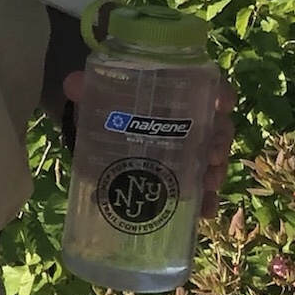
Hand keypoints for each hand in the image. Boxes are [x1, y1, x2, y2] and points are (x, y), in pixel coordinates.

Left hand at [63, 71, 237, 220]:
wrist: (98, 138)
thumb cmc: (107, 112)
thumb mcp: (98, 101)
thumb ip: (87, 91)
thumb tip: (72, 83)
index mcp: (177, 96)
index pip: (209, 89)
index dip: (221, 94)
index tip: (223, 102)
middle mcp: (191, 122)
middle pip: (217, 128)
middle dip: (219, 142)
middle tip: (211, 155)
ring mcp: (190, 152)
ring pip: (212, 159)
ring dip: (215, 172)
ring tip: (207, 185)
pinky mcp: (182, 178)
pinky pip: (201, 188)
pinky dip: (206, 199)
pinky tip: (205, 211)